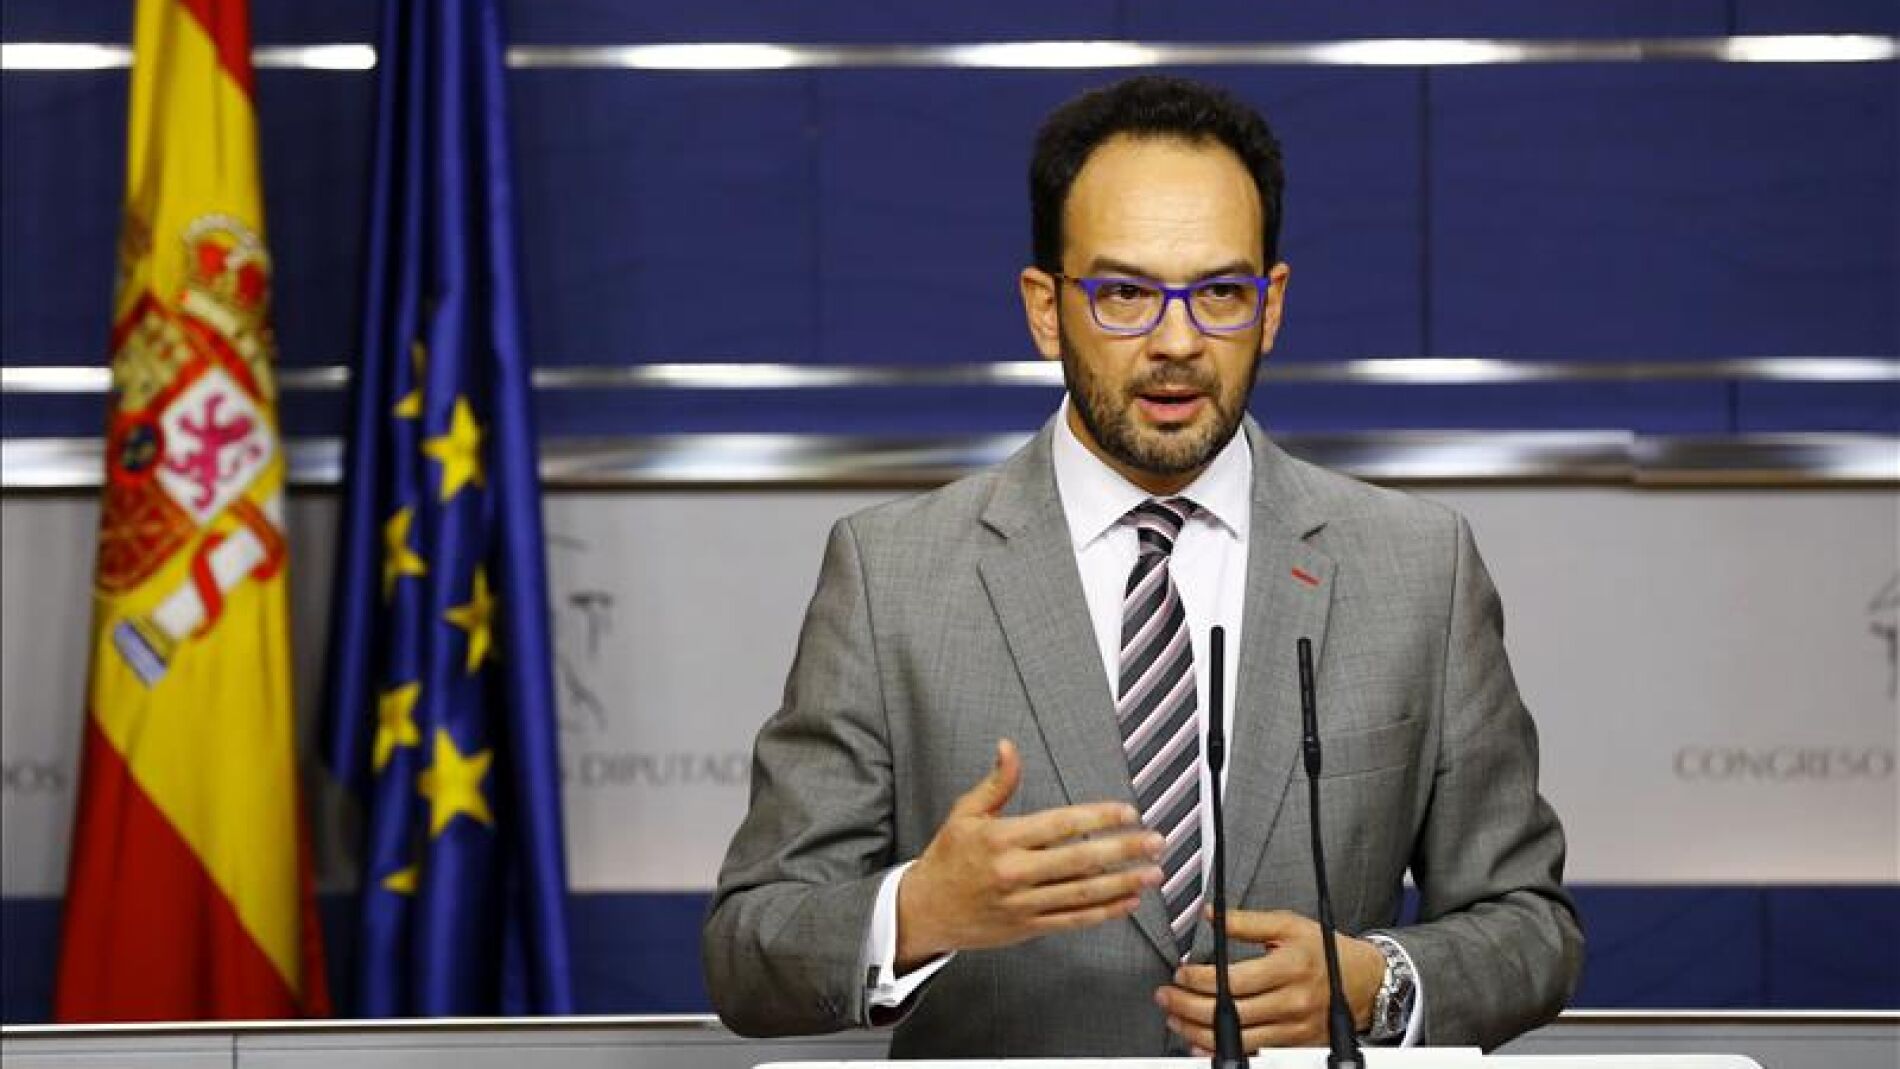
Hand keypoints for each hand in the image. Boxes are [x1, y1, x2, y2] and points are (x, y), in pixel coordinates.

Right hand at [896, 739, 1163, 970]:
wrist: (925, 911)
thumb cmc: (947, 858)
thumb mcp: (965, 814)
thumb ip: (996, 783)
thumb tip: (1008, 747)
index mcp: (1002, 839)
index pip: (1061, 824)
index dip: (1099, 818)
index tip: (1128, 812)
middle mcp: (1015, 872)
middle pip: (1080, 860)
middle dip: (1123, 849)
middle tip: (1156, 841)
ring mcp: (1023, 904)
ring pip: (1082, 894)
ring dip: (1123, 883)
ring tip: (1152, 873)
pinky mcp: (1027, 928)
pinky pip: (1073, 920)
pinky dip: (1104, 912)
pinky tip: (1128, 902)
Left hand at [1154, 908, 1385, 1052]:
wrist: (1363, 981)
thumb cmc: (1324, 950)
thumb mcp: (1288, 925)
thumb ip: (1246, 921)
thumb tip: (1211, 914)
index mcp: (1290, 968)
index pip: (1234, 980)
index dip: (1201, 979)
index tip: (1181, 972)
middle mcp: (1293, 1002)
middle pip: (1230, 1012)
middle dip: (1188, 1006)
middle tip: (1166, 997)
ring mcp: (1294, 1029)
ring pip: (1237, 1039)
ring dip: (1198, 1031)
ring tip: (1176, 1018)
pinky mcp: (1296, 1046)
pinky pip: (1253, 1054)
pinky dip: (1222, 1052)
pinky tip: (1202, 1044)